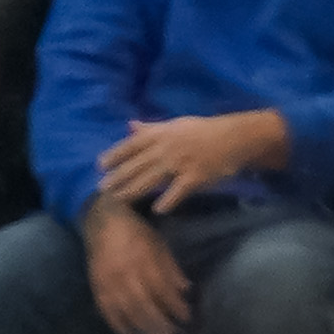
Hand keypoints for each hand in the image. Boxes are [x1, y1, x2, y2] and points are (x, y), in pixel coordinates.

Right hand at [84, 199, 191, 333]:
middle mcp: (125, 271)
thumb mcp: (158, 243)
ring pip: (126, 310)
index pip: (162, 288)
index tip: (186, 317)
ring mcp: (108, 280)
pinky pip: (106, 309)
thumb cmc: (136, 232)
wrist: (101, 220)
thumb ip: (171, 267)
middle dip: (159, 323)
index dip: (175, 305)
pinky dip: (117, 324)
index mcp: (143, 257)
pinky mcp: (96, 285)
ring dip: (142, 328)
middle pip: (143, 304)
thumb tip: (186, 290)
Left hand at [96, 109, 289, 213]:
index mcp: (161, 133)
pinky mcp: (196, 176)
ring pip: (153, 178)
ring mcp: (181, 162)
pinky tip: (158, 209)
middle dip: (119, 176)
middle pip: (138, 164)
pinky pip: (179, 190)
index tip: (100, 165)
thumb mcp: (174, 124)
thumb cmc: (202, 131)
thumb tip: (130, 125)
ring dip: (134, 189)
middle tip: (102, 188)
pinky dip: (169, 200)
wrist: (233, 137)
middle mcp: (167, 147)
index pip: (133, 144)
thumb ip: (151, 128)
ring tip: (120, 200)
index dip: (115, 154)